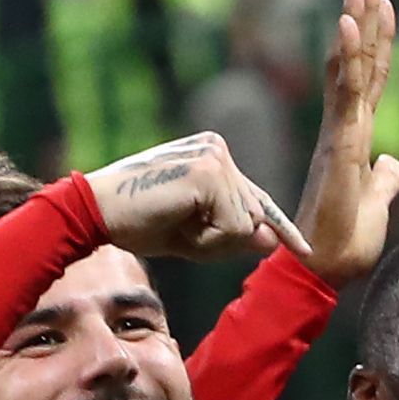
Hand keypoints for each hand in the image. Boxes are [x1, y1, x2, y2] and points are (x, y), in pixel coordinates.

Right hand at [85, 132, 298, 265]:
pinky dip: (206, 240)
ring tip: (172, 223)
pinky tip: (176, 222)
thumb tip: (270, 241)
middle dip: (219, 242)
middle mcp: (218, 149)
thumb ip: (231, 237)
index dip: (278, 227)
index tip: (303, 250)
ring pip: (244, 225)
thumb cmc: (136, 223)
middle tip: (175, 229)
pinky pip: (233, 227)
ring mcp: (215, 157)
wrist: (95, 212)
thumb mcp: (192, 235)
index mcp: (214, 155)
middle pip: (252, 216)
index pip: (253, 198)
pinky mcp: (209, 174)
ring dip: (210, 241)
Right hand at [292, 0, 398, 285]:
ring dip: (355, 19)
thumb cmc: (344, 244)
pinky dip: (348, 54)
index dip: (378, 40)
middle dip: (362, 13)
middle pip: (358, 60)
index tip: (382, 1)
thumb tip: (394, 164)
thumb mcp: (377, 204)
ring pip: (351, 65)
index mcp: (354, 138)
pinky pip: (347, 91)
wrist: (323, 271)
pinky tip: (347, 20)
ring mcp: (341, 132)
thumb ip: (385, 181)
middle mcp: (344, 127)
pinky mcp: (340, 144)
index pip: (371, 79)